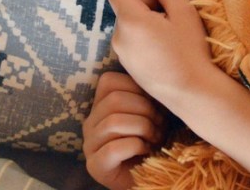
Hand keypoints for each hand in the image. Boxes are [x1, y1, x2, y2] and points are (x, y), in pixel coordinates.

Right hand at [83, 71, 165, 189]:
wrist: (150, 175)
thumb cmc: (153, 140)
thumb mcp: (152, 111)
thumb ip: (148, 93)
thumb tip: (158, 76)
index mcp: (100, 106)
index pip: (109, 81)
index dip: (137, 88)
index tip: (155, 104)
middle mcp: (90, 123)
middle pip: (113, 100)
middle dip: (145, 110)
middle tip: (160, 126)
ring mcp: (89, 145)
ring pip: (113, 122)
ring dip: (143, 128)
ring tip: (155, 139)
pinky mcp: (95, 166)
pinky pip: (114, 148)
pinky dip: (136, 146)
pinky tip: (145, 151)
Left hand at [107, 0, 213, 107]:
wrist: (190, 93)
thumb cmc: (190, 50)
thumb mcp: (185, 11)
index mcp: (130, 21)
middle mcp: (119, 38)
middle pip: (125, 7)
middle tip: (173, 7)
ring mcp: (122, 55)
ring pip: (130, 24)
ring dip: (148, 17)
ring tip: (173, 28)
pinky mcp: (129, 67)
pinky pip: (133, 40)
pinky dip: (146, 34)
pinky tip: (168, 45)